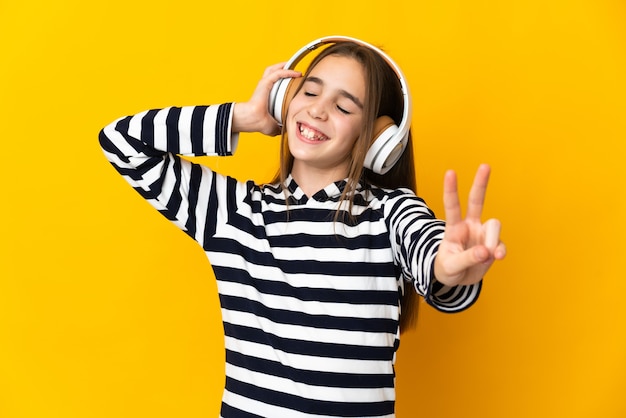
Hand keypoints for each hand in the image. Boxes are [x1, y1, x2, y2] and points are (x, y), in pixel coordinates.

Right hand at [232, 63, 301, 135]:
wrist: (253, 120)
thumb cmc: (259, 123)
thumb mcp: (274, 126)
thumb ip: (280, 126)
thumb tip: (286, 130)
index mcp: (265, 95)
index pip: (275, 83)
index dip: (284, 80)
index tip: (296, 81)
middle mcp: (264, 88)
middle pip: (274, 72)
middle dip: (284, 68)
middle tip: (295, 69)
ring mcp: (264, 84)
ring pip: (275, 69)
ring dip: (285, 66)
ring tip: (296, 66)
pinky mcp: (265, 83)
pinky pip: (278, 73)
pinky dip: (288, 71)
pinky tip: (297, 73)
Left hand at [434, 164, 506, 285]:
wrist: (458, 280)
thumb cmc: (448, 269)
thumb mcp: (450, 267)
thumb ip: (467, 258)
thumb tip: (486, 252)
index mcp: (453, 228)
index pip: (452, 206)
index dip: (451, 190)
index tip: (450, 172)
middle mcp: (469, 226)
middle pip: (476, 200)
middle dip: (480, 183)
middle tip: (485, 165)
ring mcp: (483, 234)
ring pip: (494, 225)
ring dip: (493, 240)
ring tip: (487, 255)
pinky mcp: (494, 245)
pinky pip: (501, 244)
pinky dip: (501, 251)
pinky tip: (497, 257)